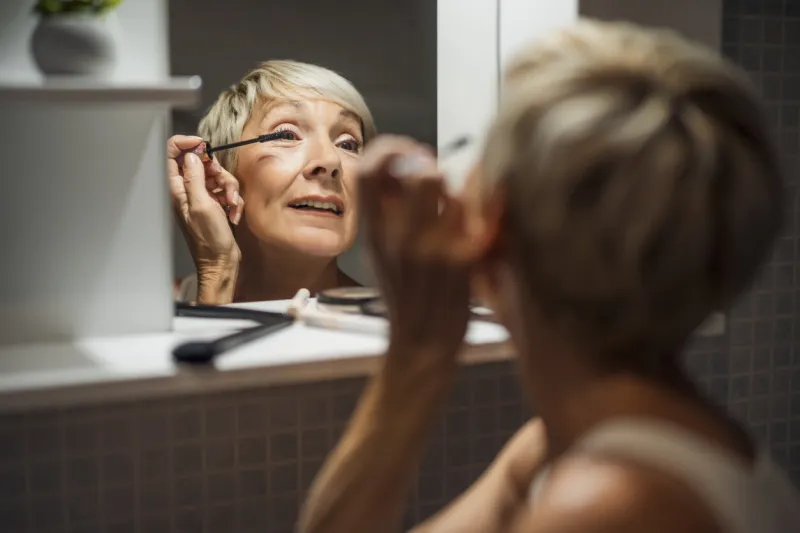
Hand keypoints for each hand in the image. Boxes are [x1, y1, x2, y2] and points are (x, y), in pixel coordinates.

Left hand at [167, 135, 243, 301]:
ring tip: (231, 205)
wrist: (221, 261)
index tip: (204, 145)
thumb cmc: (208, 238)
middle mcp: (187, 190)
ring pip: (217, 176)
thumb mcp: (201, 205)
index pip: (172, 154)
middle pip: (201, 163)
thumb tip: (192, 155)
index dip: (186, 144)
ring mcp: (202, 197)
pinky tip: (233, 213)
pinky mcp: (215, 204)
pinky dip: (233, 200)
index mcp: (177, 189)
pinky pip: (226, 190)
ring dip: (229, 188)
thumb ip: (194, 177)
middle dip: (218, 172)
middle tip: (222, 185)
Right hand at [358, 136, 479, 368]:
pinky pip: (474, 215)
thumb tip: (404, 168)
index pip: (367, 169)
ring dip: (458, 190)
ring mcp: (431, 248)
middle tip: (439, 177)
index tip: (408, 153)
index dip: (390, 149)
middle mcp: (398, 237)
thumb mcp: (380, 254)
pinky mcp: (462, 260)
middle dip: (435, 166)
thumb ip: (386, 213)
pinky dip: (477, 210)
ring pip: (453, 192)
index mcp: (373, 232)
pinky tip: (477, 225)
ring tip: (457, 210)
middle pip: (420, 171)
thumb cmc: (405, 296)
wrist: (421, 344)